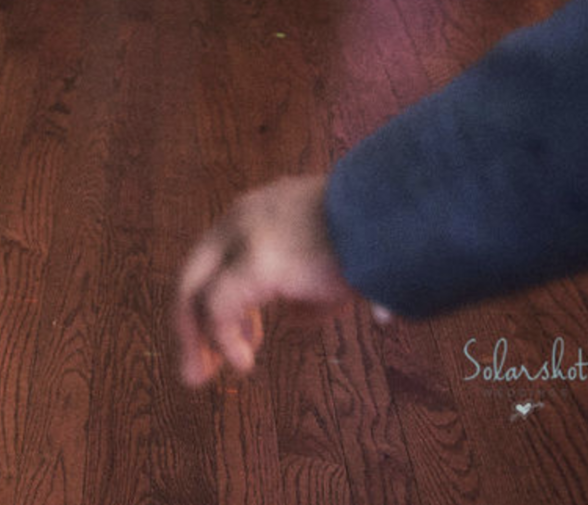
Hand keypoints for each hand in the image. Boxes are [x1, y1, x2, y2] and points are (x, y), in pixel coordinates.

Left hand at [174, 175, 360, 386]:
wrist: (396, 218)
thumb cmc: (375, 237)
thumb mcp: (334, 258)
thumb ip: (308, 287)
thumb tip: (294, 316)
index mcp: (256, 212)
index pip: (217, 258)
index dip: (223, 300)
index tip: (247, 335)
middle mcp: (240, 218)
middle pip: (194, 274)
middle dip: (192, 323)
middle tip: (196, 365)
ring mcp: (243, 235)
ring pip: (194, 290)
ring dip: (195, 338)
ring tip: (198, 376)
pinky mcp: (256, 261)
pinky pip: (220, 307)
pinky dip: (223, 338)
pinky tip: (241, 363)